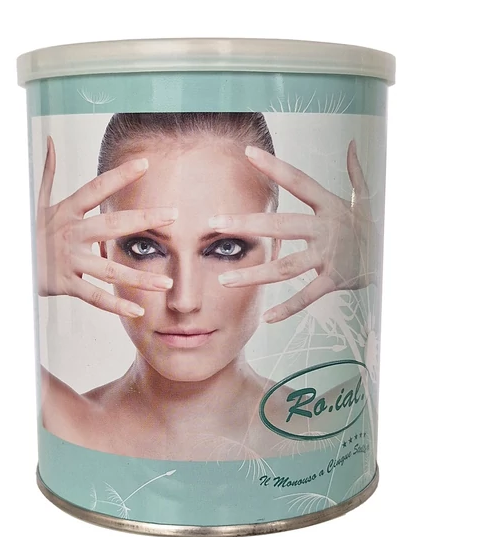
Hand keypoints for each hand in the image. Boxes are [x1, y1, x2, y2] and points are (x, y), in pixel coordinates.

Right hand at [36, 136, 177, 317]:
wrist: (7, 262)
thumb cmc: (28, 231)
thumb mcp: (37, 202)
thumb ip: (48, 174)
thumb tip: (50, 142)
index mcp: (66, 211)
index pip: (96, 188)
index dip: (119, 176)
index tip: (145, 164)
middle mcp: (70, 234)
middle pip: (111, 226)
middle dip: (144, 219)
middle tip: (173, 215)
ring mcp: (69, 260)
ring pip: (109, 269)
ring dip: (140, 277)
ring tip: (167, 282)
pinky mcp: (65, 284)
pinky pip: (94, 296)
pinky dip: (116, 305)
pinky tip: (138, 310)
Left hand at [209, 140, 375, 323]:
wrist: (397, 256)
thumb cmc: (372, 227)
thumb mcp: (366, 199)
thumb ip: (356, 172)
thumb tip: (352, 145)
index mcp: (329, 205)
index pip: (298, 181)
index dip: (274, 166)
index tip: (248, 153)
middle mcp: (326, 229)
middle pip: (281, 226)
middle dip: (246, 225)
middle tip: (214, 223)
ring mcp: (329, 256)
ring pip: (286, 267)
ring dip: (255, 274)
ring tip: (225, 279)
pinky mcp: (335, 280)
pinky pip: (308, 296)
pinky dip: (288, 309)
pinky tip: (267, 318)